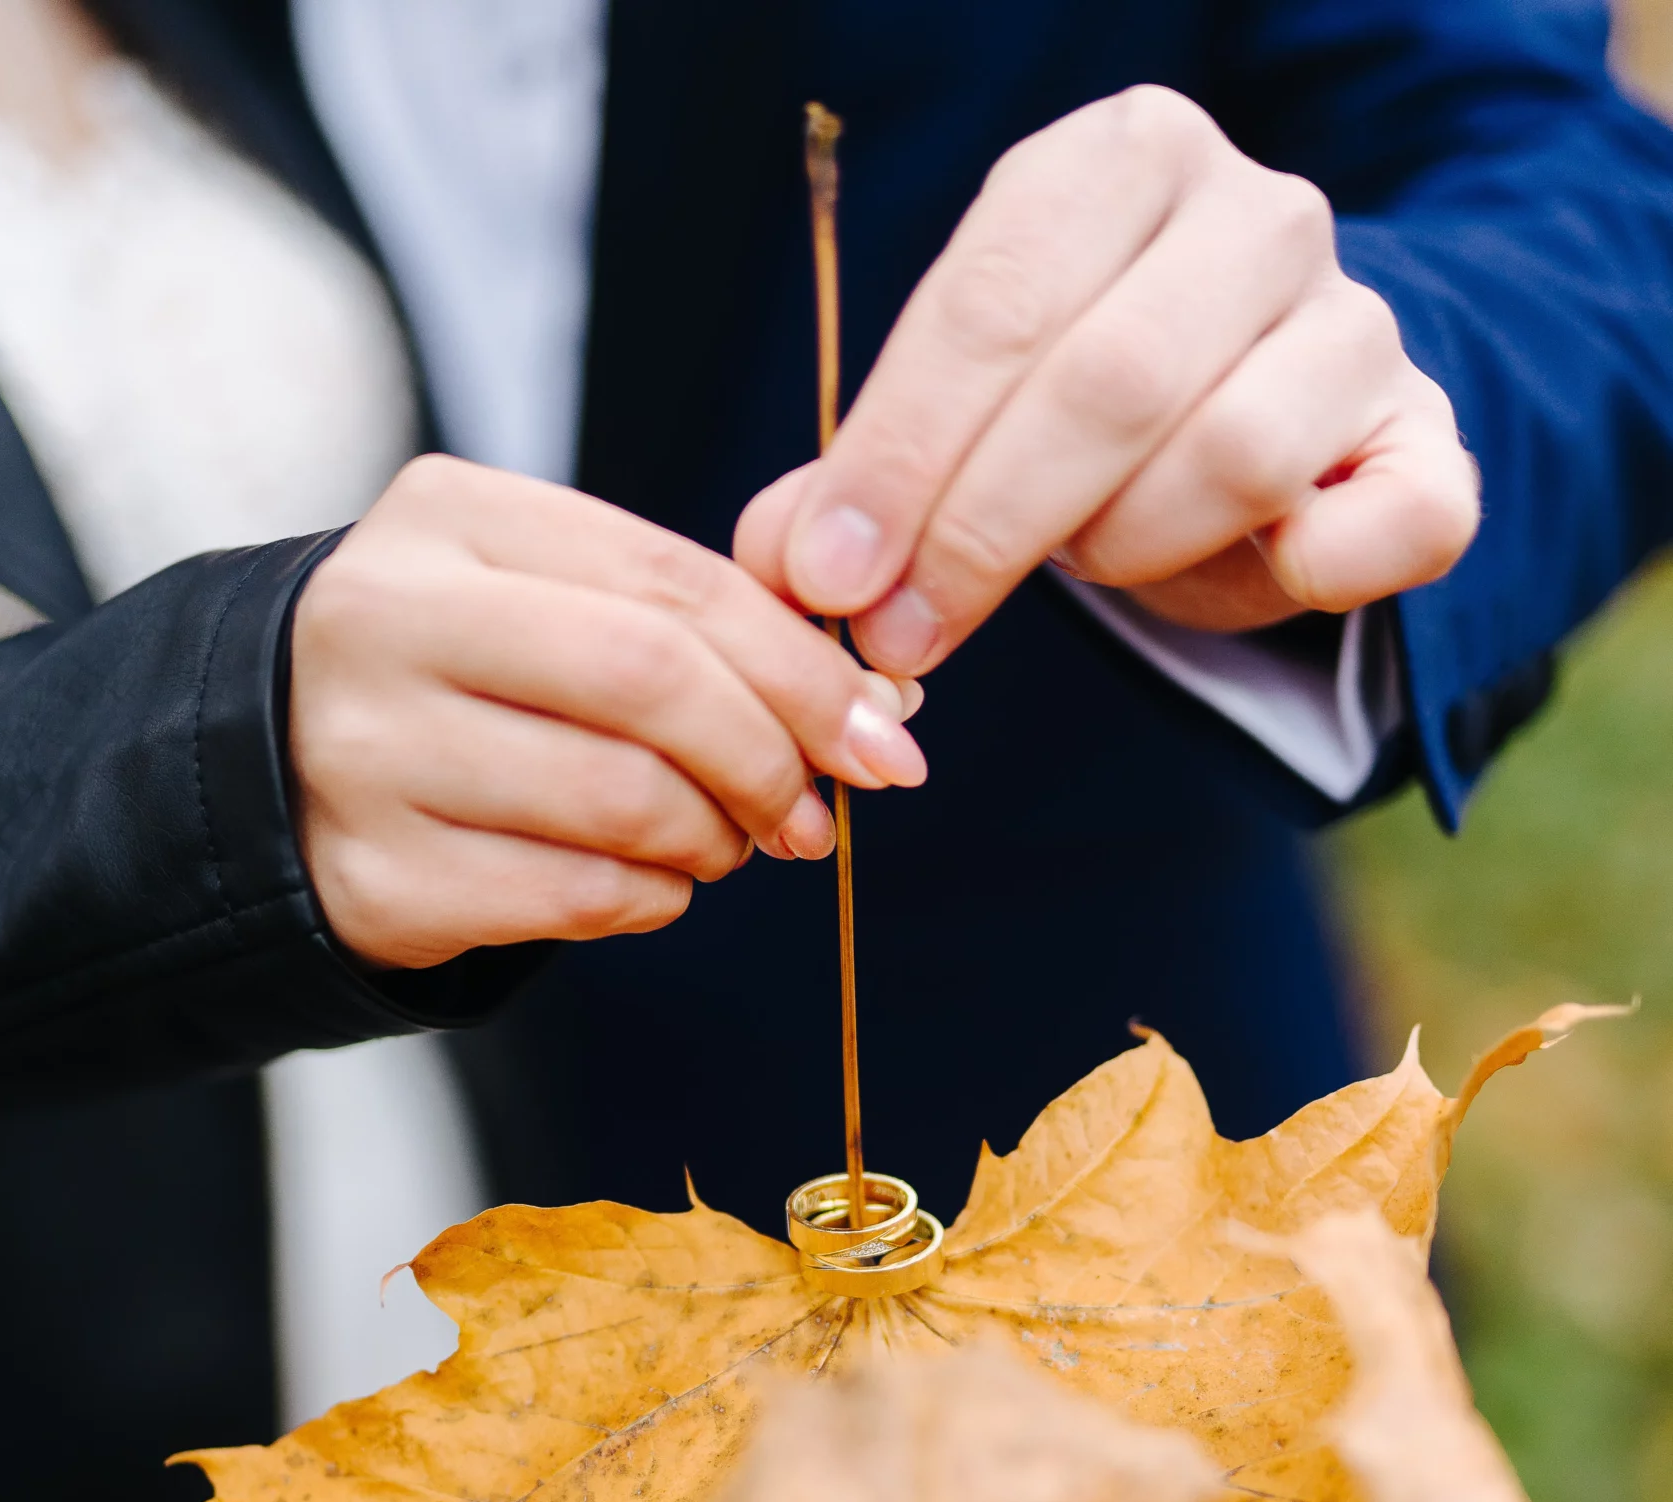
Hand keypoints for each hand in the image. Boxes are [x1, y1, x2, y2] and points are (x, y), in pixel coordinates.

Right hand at [290, 456, 925, 968]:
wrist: (268, 772)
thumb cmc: (459, 679)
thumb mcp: (544, 598)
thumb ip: (687, 619)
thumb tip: (875, 702)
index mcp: (450, 518)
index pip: (675, 584)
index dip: (803, 669)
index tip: (882, 736)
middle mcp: (388, 619)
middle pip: (651, 684)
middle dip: (769, 759)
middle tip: (811, 814)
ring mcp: (369, 752)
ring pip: (622, 802)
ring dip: (712, 841)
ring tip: (721, 846)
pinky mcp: (374, 875)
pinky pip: (573, 896)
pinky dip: (649, 897)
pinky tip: (650, 882)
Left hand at [735, 87, 1479, 664]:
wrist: (1264, 426)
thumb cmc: (1081, 419)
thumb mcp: (960, 419)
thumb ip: (864, 479)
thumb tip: (780, 561)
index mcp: (1121, 160)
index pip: (993, 303)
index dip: (900, 457)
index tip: (832, 581)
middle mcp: (1259, 213)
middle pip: (1108, 381)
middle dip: (985, 529)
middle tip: (906, 633)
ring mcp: (1358, 322)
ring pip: (1234, 452)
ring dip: (1129, 546)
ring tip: (1090, 570)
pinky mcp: (1428, 440)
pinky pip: (1398, 518)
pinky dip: (1325, 568)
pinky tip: (1278, 575)